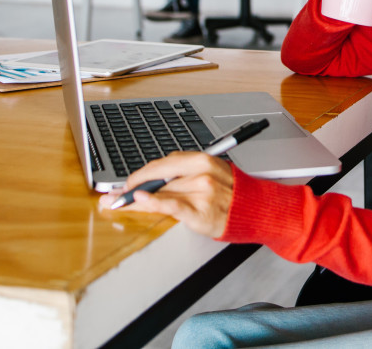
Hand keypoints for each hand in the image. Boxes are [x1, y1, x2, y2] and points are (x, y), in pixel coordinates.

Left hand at [98, 151, 234, 238]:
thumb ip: (184, 173)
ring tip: (117, 203)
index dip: (142, 173)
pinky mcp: (199, 211)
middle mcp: (200, 173)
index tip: (129, 182)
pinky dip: (152, 201)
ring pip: (159, 192)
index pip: (164, 163)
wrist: (255, 211)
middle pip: (157, 176)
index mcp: (202, 160)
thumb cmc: (232, 193)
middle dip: (133, 185)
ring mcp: (200, 192)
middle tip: (116, 194)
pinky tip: (138, 199)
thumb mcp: (210, 173)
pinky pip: (171, 204)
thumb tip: (153, 179)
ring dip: (134, 199)